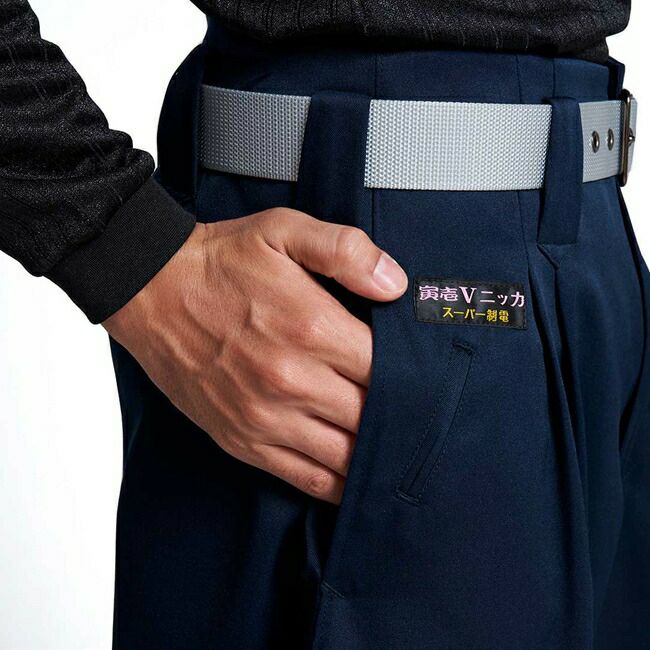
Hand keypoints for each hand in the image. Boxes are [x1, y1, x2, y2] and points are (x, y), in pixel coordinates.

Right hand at [103, 208, 406, 503]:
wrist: (152, 292)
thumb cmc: (222, 262)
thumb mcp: (283, 231)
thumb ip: (346, 251)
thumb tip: (396, 284)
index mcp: (311, 328)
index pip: (388, 369)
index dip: (416, 376)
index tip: (425, 376)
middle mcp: (292, 380)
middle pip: (374, 416)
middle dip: (402, 417)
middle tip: (419, 413)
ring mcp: (266, 418)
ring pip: (346, 456)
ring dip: (377, 455)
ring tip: (398, 449)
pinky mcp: (243, 440)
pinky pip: (306, 478)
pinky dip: (338, 484)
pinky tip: (357, 478)